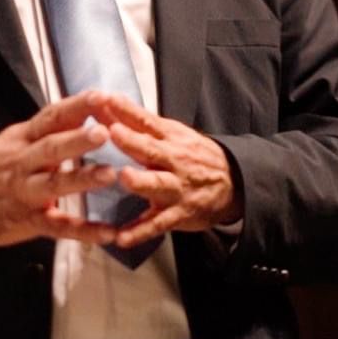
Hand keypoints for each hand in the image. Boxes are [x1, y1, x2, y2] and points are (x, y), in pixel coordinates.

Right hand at [0, 89, 122, 248]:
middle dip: (77, 140)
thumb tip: (88, 107)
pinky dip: (84, 231)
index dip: (76, 106)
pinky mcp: (29, 221)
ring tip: (109, 174)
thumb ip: (51, 128)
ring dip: (82, 179)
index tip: (102, 97)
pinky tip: (109, 233)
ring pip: (54, 185)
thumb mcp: (17, 140)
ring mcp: (26, 193)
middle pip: (51, 148)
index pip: (51, 117)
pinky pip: (58, 227)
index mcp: (23, 139)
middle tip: (105, 132)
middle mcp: (23, 163)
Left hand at [90, 92, 242, 250]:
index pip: (146, 121)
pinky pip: (157, 225)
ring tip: (126, 178)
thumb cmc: (192, 155)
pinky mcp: (177, 214)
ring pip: (158, 185)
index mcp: (170, 138)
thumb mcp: (172, 134)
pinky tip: (121, 239)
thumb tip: (104, 102)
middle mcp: (174, 161)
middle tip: (113, 132)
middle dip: (132, 141)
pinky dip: (139, 232)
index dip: (127, 110)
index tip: (106, 99)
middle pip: (151, 149)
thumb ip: (138, 122)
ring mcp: (176, 188)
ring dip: (142, 181)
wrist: (233, 182)